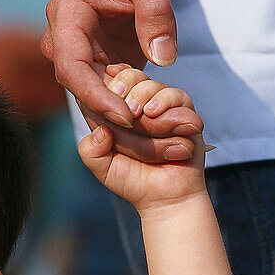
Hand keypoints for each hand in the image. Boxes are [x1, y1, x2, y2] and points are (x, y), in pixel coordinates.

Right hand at [41, 0, 177, 127]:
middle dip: (118, 121)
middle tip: (157, 139)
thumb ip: (156, 13)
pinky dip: (135, 117)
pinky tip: (162, 131)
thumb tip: (162, 58)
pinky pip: (112, 99)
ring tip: (165, 140)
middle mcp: (66, 44)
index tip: (128, 117)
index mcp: (67, 18)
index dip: (98, 97)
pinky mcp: (101, 68)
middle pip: (84, 94)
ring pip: (97, 103)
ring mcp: (82, 59)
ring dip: (129, 126)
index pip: (72, 67)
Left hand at [77, 67, 204, 210]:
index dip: (107, 85)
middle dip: (128, 89)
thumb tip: (100, 130)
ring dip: (147, 97)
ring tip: (147, 114)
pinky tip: (156, 113)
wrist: (166, 198)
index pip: (108, 84)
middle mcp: (139, 106)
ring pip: (152, 84)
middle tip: (129, 109)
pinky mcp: (184, 114)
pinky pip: (177, 96)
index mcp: (116, 113)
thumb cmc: (133, 181)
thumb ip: (90, 150)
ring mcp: (162, 108)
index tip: (109, 95)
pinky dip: (166, 101)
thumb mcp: (103, 168)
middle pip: (130, 76)